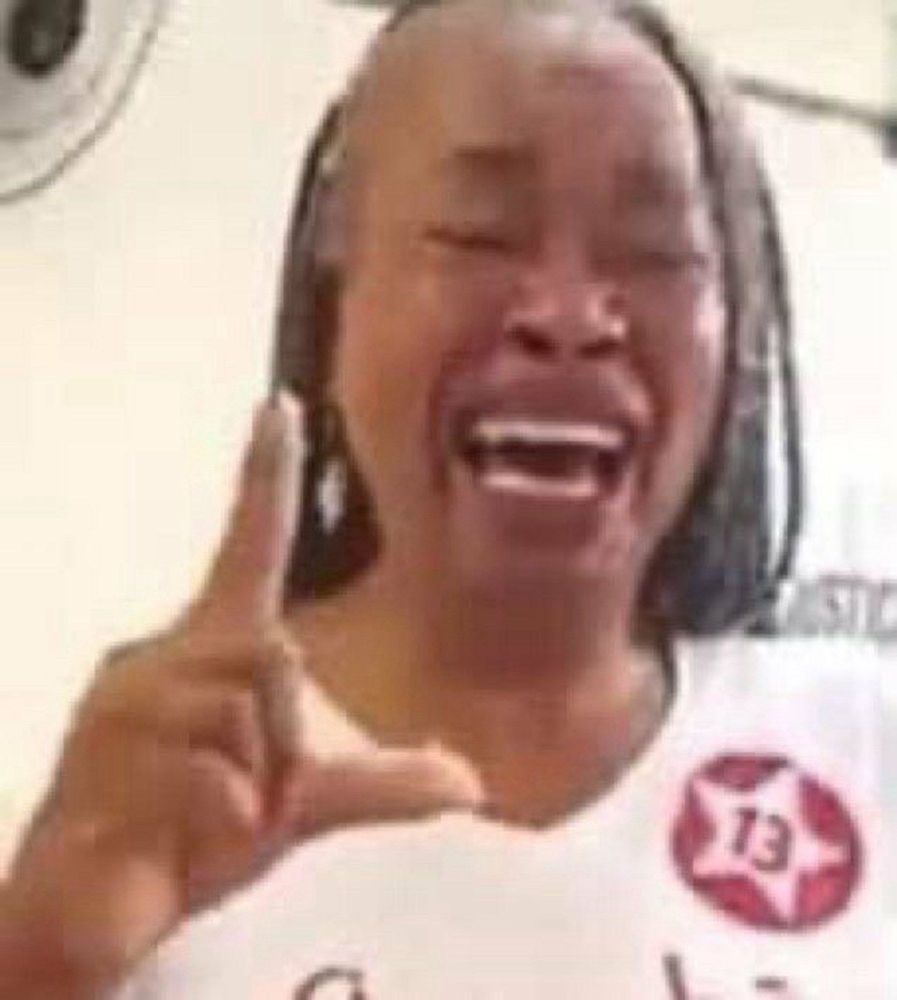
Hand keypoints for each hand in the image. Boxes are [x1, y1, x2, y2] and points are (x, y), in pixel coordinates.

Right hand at [2, 392, 482, 996]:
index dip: (266, 475)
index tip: (283, 403)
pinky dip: (226, 819)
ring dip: (252, 787)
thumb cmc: (196, 831)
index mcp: (210, 648)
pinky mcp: (105, 753)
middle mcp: (163, 653)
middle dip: (281, 741)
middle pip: (275, 657)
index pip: (249, 546)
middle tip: (243, 790)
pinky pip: (216, 776)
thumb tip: (472, 782)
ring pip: (247, 718)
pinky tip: (184, 834)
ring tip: (206, 812)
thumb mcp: (301, 806)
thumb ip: (379, 786)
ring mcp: (128, 700)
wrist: (103, 902)